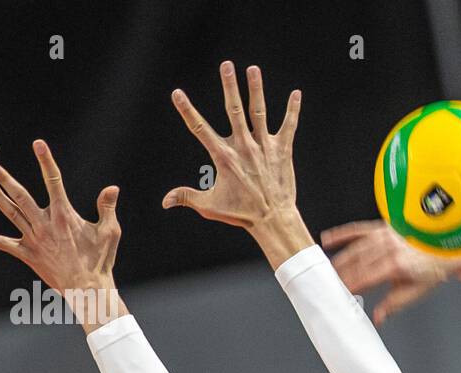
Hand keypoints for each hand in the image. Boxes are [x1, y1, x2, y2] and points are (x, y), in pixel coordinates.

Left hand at [0, 140, 124, 328]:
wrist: (87, 289)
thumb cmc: (101, 261)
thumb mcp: (110, 232)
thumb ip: (107, 208)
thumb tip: (112, 188)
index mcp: (64, 215)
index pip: (54, 181)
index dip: (46, 161)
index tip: (38, 143)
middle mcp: (45, 224)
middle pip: (20, 195)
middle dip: (4, 178)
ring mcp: (34, 238)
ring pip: (10, 212)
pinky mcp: (27, 254)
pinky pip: (4, 244)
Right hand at [163, 61, 311, 265]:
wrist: (273, 220)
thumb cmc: (241, 214)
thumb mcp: (210, 206)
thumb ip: (187, 197)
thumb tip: (164, 201)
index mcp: (224, 157)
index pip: (200, 129)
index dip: (187, 110)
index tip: (177, 93)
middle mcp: (244, 147)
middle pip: (234, 110)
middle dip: (229, 86)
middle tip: (226, 65)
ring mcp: (264, 147)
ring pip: (259, 112)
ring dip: (256, 89)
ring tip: (253, 68)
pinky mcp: (282, 150)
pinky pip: (289, 126)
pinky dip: (293, 110)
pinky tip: (296, 94)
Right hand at [322, 220, 451, 322]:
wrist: (446, 249)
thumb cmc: (432, 270)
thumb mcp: (416, 293)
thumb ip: (394, 304)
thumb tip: (377, 318)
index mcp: (397, 265)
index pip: (367, 277)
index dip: (351, 285)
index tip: (338, 293)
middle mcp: (389, 248)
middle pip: (358, 263)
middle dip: (340, 274)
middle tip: (326, 284)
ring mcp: (385, 235)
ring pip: (356, 248)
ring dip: (339, 259)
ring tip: (326, 271)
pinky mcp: (383, 227)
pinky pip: (358, 229)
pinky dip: (342, 234)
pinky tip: (328, 239)